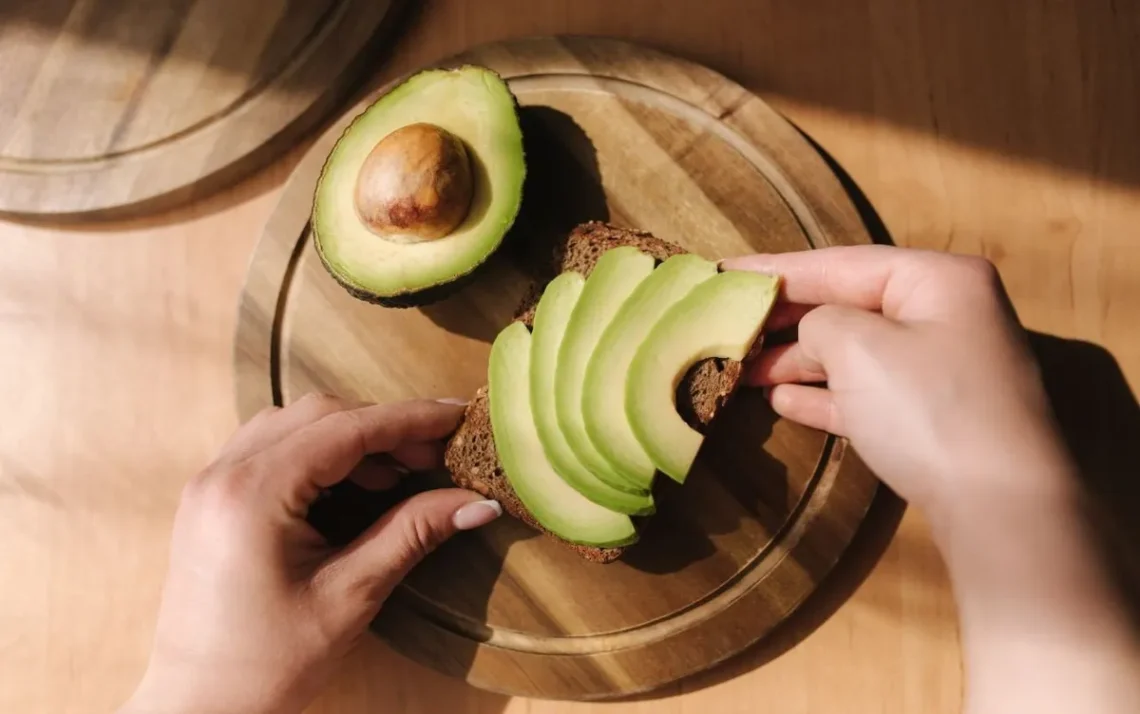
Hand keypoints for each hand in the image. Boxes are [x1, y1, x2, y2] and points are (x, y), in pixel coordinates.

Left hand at [119, 395, 499, 713]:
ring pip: (294, 424)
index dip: (410, 419)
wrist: (198, 708)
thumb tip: (480, 502)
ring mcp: (209, 483)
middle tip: (436, 457)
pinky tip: (353, 485)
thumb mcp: (351, 596)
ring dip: (351, 437)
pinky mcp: (210, 499)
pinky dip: (319, 453)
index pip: (346, 428)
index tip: (458, 417)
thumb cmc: (268, 664)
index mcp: (253, 494)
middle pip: (319, 415)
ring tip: (400, 473)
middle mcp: (223, 474)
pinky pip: (271, 448)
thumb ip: (413, 534)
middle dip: (383, 427)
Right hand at [726, 246, 1139, 713]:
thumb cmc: (926, 407)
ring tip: (741, 370)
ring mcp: (945, 370)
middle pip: (849, 306)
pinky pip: (869, 394)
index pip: (840, 263)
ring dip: (798, 362)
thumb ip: (818, 323)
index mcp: (938, 278)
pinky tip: (782, 401)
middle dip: (785, 321)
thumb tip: (811, 336)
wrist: (998, 506)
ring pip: (856, 353)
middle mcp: (946, 314)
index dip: (776, 270)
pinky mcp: (937, 418)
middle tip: (725, 324)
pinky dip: (826, 394)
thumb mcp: (857, 346)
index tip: (721, 273)